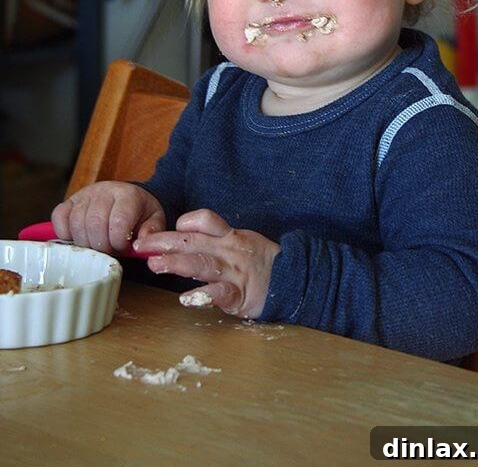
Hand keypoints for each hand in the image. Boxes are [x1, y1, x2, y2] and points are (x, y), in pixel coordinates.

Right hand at [51, 181, 165, 253]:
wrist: (130, 197)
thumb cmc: (141, 213)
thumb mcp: (155, 220)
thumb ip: (152, 231)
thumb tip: (140, 244)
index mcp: (128, 195)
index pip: (118, 221)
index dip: (119, 242)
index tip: (123, 248)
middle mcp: (105, 190)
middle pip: (94, 223)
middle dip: (101, 245)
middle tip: (108, 251)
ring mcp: (86, 194)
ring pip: (76, 222)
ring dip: (85, 242)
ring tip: (96, 246)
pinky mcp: (71, 200)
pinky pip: (59, 216)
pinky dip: (64, 232)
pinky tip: (77, 239)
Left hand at [133, 209, 280, 318]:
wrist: (294, 280)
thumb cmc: (260, 262)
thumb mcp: (241, 241)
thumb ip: (214, 240)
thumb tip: (180, 242)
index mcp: (229, 236)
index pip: (205, 220)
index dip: (184, 223)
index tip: (164, 231)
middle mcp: (229, 250)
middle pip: (194, 241)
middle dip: (164, 242)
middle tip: (139, 245)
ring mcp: (234, 272)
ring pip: (202, 264)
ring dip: (177, 263)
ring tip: (155, 265)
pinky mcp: (240, 296)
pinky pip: (220, 294)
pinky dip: (203, 296)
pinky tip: (186, 299)